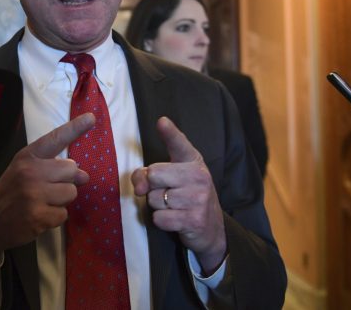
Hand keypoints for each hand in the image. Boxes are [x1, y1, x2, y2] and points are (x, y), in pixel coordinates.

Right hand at [0, 113, 93, 261]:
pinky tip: (39, 217)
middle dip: (65, 182)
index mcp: (27, 157)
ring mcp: (34, 194)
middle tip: (45, 191)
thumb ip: (53, 169)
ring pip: (71, 193)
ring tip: (41, 204)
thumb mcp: (24, 173)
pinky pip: (64, 214)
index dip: (75, 128)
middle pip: (71, 171)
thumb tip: (84, 176)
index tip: (91, 118)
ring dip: (61, 201)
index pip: (55, 139)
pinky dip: (54, 218)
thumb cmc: (10, 195)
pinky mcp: (38, 215)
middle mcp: (30, 172)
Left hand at [131, 116, 226, 273]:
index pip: (179, 144)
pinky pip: (159, 218)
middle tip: (166, 192)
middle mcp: (198, 176)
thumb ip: (149, 173)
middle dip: (151, 187)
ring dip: (157, 206)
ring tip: (174, 206)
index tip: (162, 122)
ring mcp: (198, 198)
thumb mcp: (173, 178)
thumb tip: (138, 188)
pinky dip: (161, 221)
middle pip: (152, 174)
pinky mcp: (194, 219)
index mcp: (193, 161)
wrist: (212, 228)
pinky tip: (175, 219)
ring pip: (153, 199)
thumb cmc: (187, 196)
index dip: (169, 133)